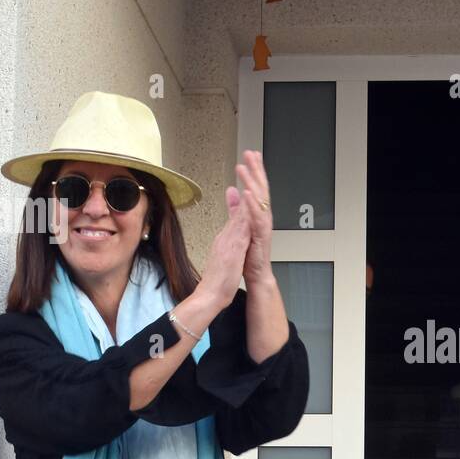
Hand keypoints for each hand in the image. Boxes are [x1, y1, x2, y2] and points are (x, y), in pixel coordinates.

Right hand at [198, 161, 255, 307]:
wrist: (208, 296)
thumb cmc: (217, 279)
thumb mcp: (224, 254)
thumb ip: (227, 240)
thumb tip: (231, 229)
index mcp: (226, 237)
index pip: (239, 211)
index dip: (246, 192)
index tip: (251, 174)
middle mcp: (226, 236)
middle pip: (240, 207)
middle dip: (247, 184)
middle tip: (251, 162)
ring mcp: (228, 242)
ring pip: (240, 215)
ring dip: (246, 196)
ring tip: (251, 176)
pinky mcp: (231, 251)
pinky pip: (239, 232)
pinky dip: (245, 219)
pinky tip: (250, 208)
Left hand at [235, 150, 274, 287]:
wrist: (256, 275)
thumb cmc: (249, 254)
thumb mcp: (240, 225)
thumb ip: (236, 207)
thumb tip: (233, 190)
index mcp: (256, 214)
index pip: (256, 188)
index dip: (254, 171)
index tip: (251, 155)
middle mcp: (262, 217)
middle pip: (260, 189)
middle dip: (256, 170)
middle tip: (251, 153)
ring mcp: (263, 227)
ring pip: (260, 200)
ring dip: (252, 182)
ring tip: (245, 167)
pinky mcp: (260, 237)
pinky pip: (257, 218)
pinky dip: (252, 205)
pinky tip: (247, 193)